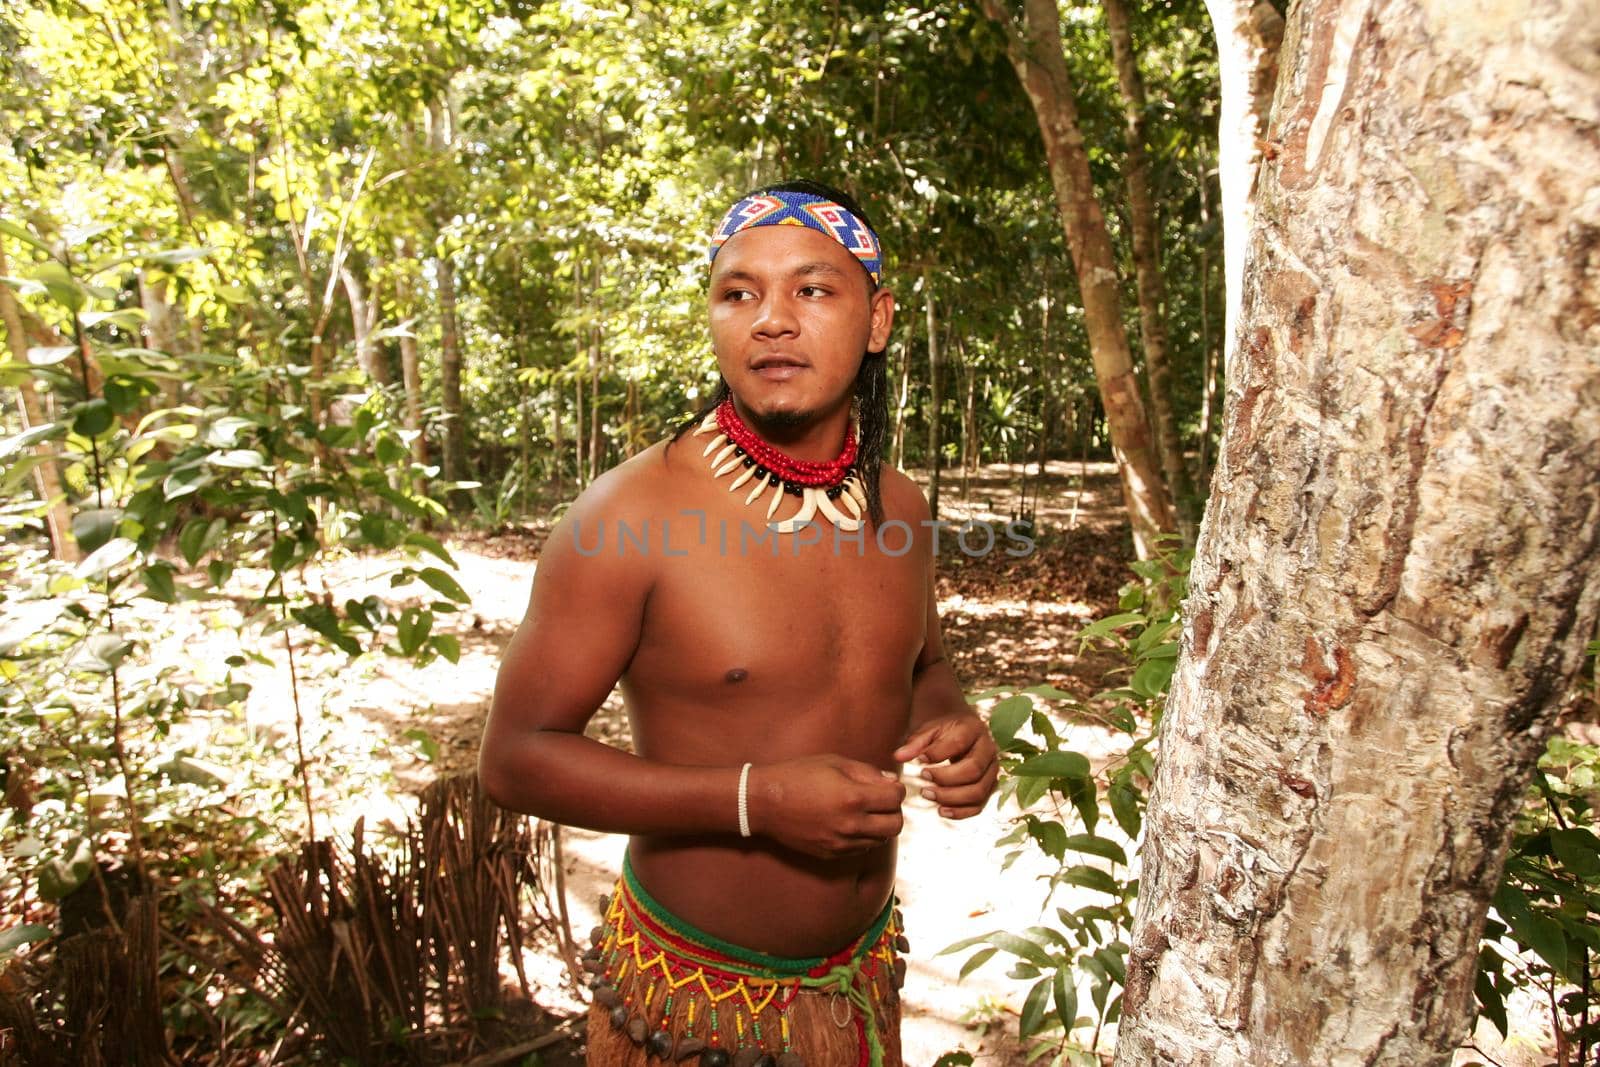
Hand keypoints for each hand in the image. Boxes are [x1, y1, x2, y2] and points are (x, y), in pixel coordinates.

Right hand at [748, 755, 905, 858]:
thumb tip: (891, 782)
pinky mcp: (832, 853)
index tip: (888, 786)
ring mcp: (841, 842)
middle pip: (896, 825)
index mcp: (853, 798)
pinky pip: (861, 849)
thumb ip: (867, 772)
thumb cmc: (797, 775)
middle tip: (881, 801)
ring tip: (864, 812)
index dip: (896, 789)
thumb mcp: (834, 762)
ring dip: (879, 825)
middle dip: (893, 811)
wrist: (765, 802)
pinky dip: (863, 837)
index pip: (896, 798)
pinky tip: (849, 823)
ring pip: (880, 840)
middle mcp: (851, 825)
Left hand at [893, 713, 998, 818]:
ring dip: (952, 798)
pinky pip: (980, 805)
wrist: (963, 733)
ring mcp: (991, 770)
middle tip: (922, 778)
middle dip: (946, 779)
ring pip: (979, 791)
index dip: (938, 754)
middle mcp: (988, 750)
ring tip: (927, 794)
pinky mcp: (989, 787)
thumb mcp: (928, 731)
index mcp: (973, 729)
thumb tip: (898, 757)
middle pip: (973, 770)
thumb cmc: (943, 732)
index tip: (919, 761)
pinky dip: (961, 812)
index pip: (959, 742)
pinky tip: (940, 810)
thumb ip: (915, 744)